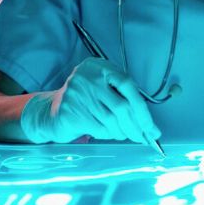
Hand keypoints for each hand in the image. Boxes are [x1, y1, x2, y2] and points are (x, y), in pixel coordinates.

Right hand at [20, 58, 161, 144]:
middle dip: (136, 126)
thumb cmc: (86, 99)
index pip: (128, 84)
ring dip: (123, 132)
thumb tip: (148, 123)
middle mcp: (87, 77)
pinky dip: (109, 134)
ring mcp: (77, 94)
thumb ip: (123, 94)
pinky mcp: (70, 112)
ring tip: (125, 134)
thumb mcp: (103, 86)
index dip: (142, 108)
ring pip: (111, 120)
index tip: (151, 127)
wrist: (51, 111)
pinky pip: (99, 128)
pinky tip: (109, 133)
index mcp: (99, 66)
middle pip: (121, 106)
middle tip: (144, 138)